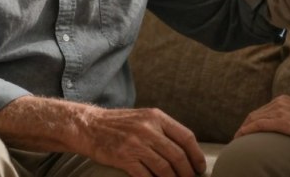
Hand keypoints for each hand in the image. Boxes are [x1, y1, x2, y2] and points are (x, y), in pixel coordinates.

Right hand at [83, 107, 205, 176]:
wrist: (89, 126)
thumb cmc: (119, 124)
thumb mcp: (144, 118)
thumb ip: (163, 130)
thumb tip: (185, 149)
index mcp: (156, 117)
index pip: (186, 137)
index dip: (196, 155)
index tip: (200, 167)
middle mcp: (148, 129)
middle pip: (177, 155)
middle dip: (187, 172)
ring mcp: (136, 144)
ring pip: (164, 168)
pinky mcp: (124, 158)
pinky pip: (146, 176)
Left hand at [235, 95, 289, 142]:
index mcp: (284, 100)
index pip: (262, 110)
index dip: (251, 121)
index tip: (245, 130)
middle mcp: (279, 103)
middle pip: (254, 114)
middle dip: (244, 125)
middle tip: (237, 137)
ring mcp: (280, 112)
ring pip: (254, 119)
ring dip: (243, 129)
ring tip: (237, 139)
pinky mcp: (283, 122)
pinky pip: (259, 125)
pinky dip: (248, 130)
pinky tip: (241, 136)